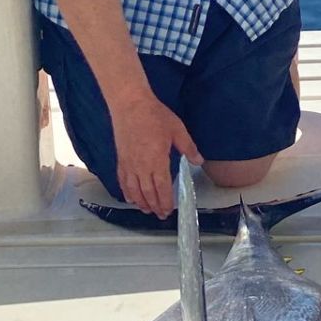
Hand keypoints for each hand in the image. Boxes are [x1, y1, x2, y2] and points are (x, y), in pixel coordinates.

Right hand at [110, 91, 202, 218]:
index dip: (166, 202)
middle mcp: (142, 167)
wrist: (130, 104)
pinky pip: (123, 181)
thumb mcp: (177, 130)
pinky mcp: (121, 159)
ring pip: (134, 190)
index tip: (169, 210)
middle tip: (160, 215)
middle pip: (148, 193)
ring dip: (141, 202)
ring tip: (146, 211)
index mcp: (158, 161)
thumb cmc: (154, 115)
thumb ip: (188, 147)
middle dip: (155, 206)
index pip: (163, 188)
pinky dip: (126, 192)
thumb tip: (199, 160)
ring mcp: (129, 164)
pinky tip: (130, 198)